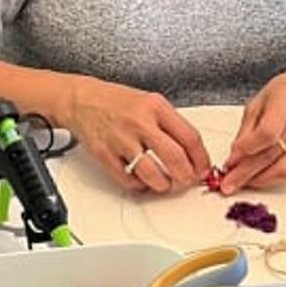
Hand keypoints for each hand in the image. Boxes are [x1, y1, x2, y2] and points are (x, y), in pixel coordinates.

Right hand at [63, 77, 211, 193]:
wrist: (82, 100)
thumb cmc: (118, 102)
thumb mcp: (151, 102)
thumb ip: (172, 124)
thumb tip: (194, 152)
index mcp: (156, 107)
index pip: (190, 138)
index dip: (201, 159)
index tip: (203, 168)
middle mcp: (140, 123)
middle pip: (175, 158)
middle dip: (187, 176)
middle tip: (188, 180)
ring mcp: (121, 140)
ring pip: (152, 174)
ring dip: (164, 185)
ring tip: (166, 183)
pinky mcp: (105, 155)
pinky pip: (128, 180)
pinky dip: (140, 186)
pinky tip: (143, 180)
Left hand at [221, 63, 285, 194]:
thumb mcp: (258, 103)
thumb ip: (246, 130)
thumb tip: (234, 156)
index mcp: (285, 105)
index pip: (267, 133)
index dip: (246, 150)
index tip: (229, 161)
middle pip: (271, 155)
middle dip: (246, 173)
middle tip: (228, 183)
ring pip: (283, 169)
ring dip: (259, 180)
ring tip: (240, 184)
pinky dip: (271, 178)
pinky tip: (257, 179)